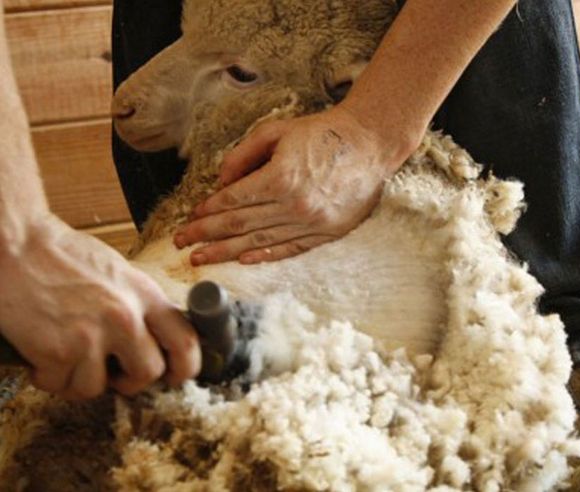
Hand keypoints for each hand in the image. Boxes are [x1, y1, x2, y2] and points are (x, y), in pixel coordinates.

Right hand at [0, 216, 199, 399]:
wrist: (16, 245)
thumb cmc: (64, 256)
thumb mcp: (118, 273)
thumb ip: (139, 305)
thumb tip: (155, 338)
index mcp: (143, 294)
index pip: (185, 340)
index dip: (185, 367)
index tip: (175, 377)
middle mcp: (124, 317)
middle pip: (148, 372)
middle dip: (130, 380)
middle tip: (113, 374)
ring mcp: (91, 336)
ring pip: (98, 388)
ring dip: (80, 380)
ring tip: (67, 357)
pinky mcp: (57, 352)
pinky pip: (60, 386)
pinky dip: (48, 377)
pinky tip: (42, 355)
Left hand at [174, 105, 408, 264]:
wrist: (370, 145)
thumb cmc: (322, 134)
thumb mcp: (276, 131)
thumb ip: (242, 155)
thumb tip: (220, 183)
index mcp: (280, 178)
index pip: (232, 201)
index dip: (207, 212)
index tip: (189, 219)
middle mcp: (294, 206)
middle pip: (239, 226)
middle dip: (206, 236)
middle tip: (181, 244)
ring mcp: (312, 223)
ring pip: (259, 242)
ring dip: (226, 252)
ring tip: (202, 258)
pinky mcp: (327, 233)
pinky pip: (289, 249)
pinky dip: (264, 256)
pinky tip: (243, 260)